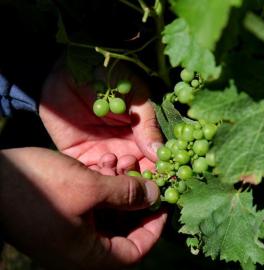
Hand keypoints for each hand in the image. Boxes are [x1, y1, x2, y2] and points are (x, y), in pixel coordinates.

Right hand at [0, 147, 166, 269]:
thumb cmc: (37, 187)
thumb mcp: (90, 187)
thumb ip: (127, 194)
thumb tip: (155, 196)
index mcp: (86, 256)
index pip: (135, 252)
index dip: (154, 228)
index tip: (164, 203)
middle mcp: (78, 251)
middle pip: (122, 232)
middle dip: (135, 202)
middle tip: (145, 178)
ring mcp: (68, 235)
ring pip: (107, 216)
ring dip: (118, 191)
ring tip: (122, 165)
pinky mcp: (60, 218)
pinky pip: (90, 208)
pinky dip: (101, 189)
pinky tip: (103, 165)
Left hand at [39, 68, 162, 170]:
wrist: (69, 70)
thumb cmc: (108, 77)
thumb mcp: (135, 96)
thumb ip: (147, 123)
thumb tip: (159, 152)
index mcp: (141, 136)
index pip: (155, 160)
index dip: (160, 168)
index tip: (163, 173)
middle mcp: (125, 149)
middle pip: (137, 175)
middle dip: (138, 178)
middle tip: (133, 163)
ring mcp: (103, 154)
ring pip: (116, 180)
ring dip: (119, 178)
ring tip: (118, 160)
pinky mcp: (81, 157)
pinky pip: (92, 176)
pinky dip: (99, 178)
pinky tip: (104, 163)